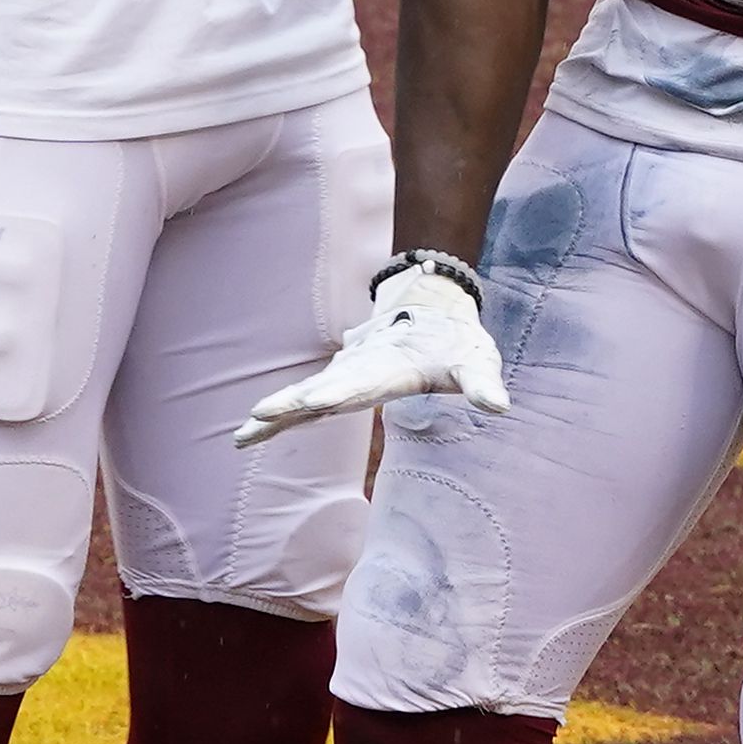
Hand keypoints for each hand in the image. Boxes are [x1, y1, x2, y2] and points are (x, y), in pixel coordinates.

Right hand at [237, 251, 511, 447]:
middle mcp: (361, 371)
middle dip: (291, 405)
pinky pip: (304, 401)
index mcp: (391, 367)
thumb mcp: (477, 361)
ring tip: (242, 437)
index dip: (339, 392)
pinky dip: (280, 415)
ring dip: (276, 415)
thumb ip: (484, 383)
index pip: (362, 383)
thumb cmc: (457, 342)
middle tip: (258, 419)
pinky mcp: (340, 381)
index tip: (313, 401)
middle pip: (321, 391)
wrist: (431, 307)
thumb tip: (500, 405)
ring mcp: (345, 375)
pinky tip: (251, 433)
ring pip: (305, 398)